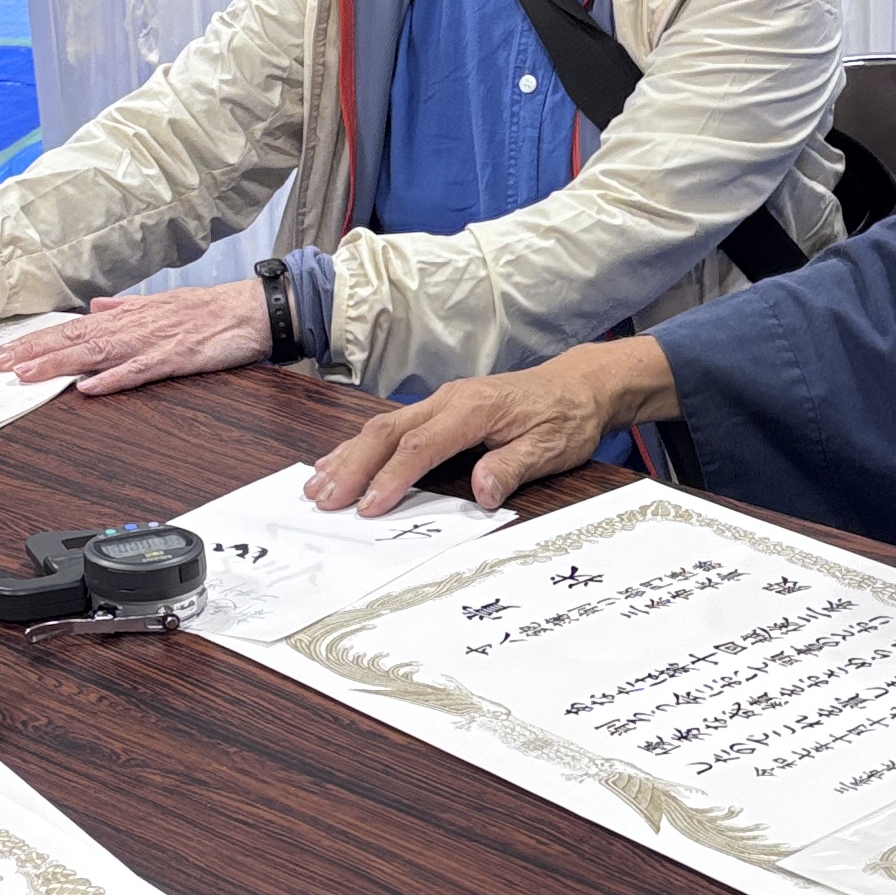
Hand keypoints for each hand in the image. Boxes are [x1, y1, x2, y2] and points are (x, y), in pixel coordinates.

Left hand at [0, 277, 272, 397]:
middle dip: (36, 352)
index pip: (74, 329)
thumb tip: (98, 308)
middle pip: (76, 340)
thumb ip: (128, 308)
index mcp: (131, 316)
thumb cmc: (213, 310)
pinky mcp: (177, 358)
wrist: (254, 310)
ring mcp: (154, 342)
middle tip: (1, 365)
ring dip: (61, 365)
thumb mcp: (163, 304)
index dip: (39, 340)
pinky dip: (113, 379)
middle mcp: (135, 326)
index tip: (9, 352)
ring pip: (98, 354)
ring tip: (29, 375)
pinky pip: (140, 371)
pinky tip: (89, 387)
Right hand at [303, 338, 675, 515]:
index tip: (371, 507)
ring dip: (348, 456)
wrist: (578, 387)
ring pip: (382, 427)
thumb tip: (481, 492)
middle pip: (387, 433)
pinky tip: (341, 463)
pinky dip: (362, 447)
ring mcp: (441, 401)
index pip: (421, 446)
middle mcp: (449, 400)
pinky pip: (392, 426)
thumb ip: (511, 468)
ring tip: (317, 485)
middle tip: (324, 499)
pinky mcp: (440, 409)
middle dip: (352, 466)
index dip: (392, 478)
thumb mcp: (550, 448)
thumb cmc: (565, 417)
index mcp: (474, 409)